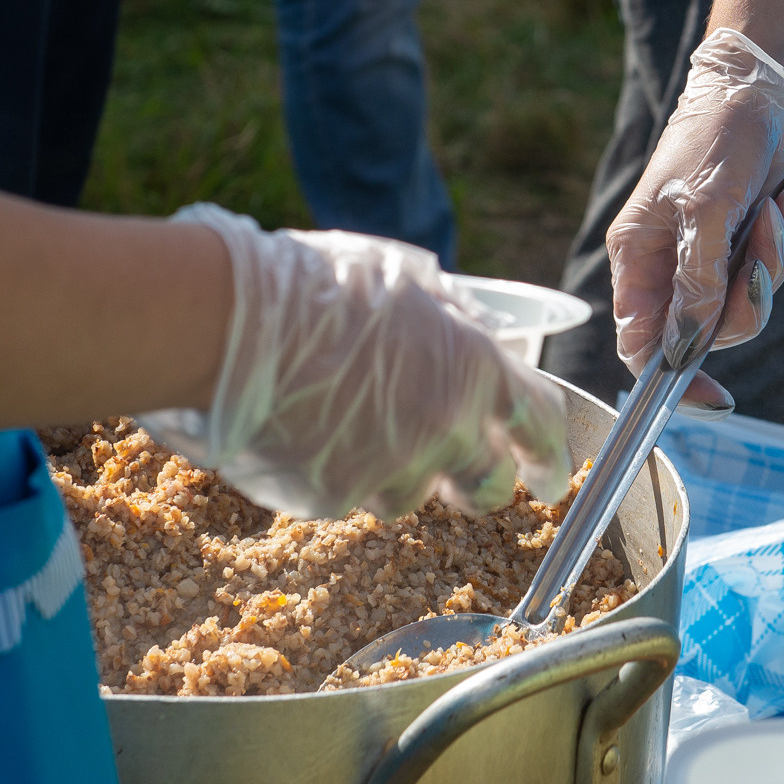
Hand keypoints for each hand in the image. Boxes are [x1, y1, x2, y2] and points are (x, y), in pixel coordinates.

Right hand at [144, 206, 568, 520]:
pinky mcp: (337, 498)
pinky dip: (338, 473)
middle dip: (482, 485)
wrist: (233, 326)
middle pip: (489, 484)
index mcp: (473, 368)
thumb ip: (453, 325)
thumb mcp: (408, 285)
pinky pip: (350, 496)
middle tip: (463, 478)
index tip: (550, 475)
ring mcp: (391, 469)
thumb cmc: (317, 287)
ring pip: (412, 494)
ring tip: (348, 419)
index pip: (538, 426)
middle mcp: (446, 427)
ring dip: (395, 471)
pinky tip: (307, 430)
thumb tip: (476, 338)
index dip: (548, 456)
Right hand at [606, 30, 783, 399]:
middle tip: (758, 260)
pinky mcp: (746, 242)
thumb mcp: (706, 208)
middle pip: (706, 332)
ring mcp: (710, 256)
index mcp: (637, 260)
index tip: (713, 398)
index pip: (640, 343)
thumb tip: (686, 347)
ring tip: (771, 210)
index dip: (670, 378)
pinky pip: (771, 270)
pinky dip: (783, 240)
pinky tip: (779, 200)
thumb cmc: (715, 137)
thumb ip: (698, 280)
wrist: (758, 88)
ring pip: (746, 303)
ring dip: (771, 261)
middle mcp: (670, 266)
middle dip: (744, 300)